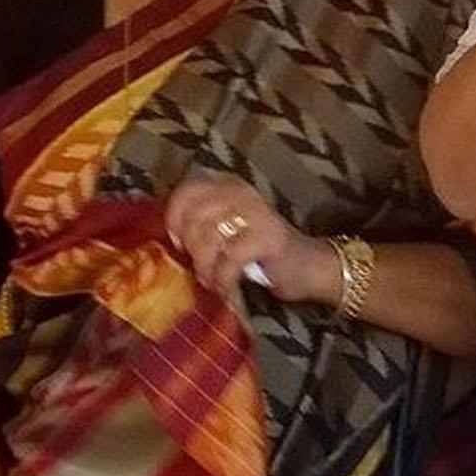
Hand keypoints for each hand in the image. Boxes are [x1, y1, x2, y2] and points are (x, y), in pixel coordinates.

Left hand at [165, 167, 337, 309]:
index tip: (179, 242)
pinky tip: (226, 288)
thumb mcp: (227, 230)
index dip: (176, 217)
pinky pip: (230, 258)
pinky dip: (223, 279)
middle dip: (192, 247)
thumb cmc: (260, 252)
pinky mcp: (268, 238)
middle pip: (195, 216)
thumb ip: (201, 224)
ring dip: (205, 266)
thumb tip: (168, 236)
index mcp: (230, 186)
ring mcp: (257, 214)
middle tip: (201, 265)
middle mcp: (243, 193)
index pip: (188, 190)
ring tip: (212, 281)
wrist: (307, 267)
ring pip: (209, 237)